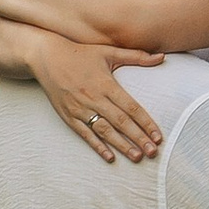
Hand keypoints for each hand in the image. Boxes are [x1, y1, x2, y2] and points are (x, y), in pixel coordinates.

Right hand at [34, 35, 164, 161]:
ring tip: (137, 157)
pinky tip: (110, 157)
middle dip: (138, 138)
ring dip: (121, 145)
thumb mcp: (108, 51)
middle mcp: (94, 98)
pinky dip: (97, 146)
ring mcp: (80, 108)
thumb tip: (162, 57)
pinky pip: (85, 134)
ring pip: (104, 131)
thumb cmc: (80, 53)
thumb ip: (137, 56)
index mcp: (106, 83)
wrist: (46, 57)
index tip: (158, 136)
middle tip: (153, 152)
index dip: (146, 122)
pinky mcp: (68, 116)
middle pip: (120, 122)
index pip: (130, 107)